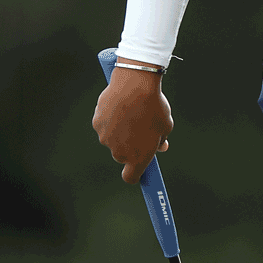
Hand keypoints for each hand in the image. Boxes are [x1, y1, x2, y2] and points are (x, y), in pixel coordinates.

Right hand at [92, 59, 172, 182]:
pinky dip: (110, 119)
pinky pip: (104, 125)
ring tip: (130, 112)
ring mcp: (105, 139)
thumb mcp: (165, 125)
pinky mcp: (97, 124)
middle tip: (139, 129)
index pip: (131, 177)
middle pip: (122, 156)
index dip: (134, 173)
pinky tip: (119, 105)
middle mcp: (119, 152)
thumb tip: (161, 146)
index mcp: (138, 157)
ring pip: (112, 139)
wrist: (135, 85)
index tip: (138, 167)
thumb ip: (161, 141)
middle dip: (129, 147)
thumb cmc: (154, 106)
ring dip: (119, 131)